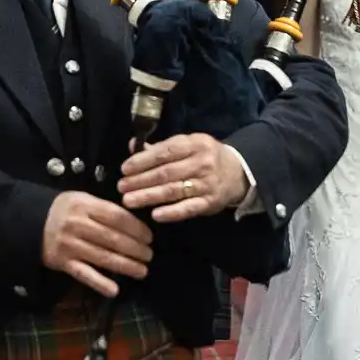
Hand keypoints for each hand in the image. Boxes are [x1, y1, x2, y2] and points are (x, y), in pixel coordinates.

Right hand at [41, 191, 153, 297]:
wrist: (28, 221)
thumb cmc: (63, 210)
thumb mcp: (81, 199)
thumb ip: (104, 209)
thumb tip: (135, 223)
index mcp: (84, 205)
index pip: (117, 217)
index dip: (136, 228)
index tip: (149, 237)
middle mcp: (77, 225)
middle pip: (112, 238)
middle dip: (135, 249)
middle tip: (149, 255)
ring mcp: (69, 245)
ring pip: (103, 257)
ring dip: (126, 266)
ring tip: (142, 271)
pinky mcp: (62, 263)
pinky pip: (84, 274)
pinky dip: (99, 283)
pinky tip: (115, 290)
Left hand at [119, 134, 246, 222]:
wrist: (238, 172)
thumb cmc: (204, 156)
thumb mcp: (186, 145)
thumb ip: (160, 148)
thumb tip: (132, 145)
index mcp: (194, 144)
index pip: (165, 152)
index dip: (143, 161)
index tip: (124, 169)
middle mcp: (202, 162)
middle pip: (166, 173)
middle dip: (141, 180)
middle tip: (121, 187)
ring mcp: (207, 183)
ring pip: (174, 191)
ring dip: (149, 196)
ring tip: (129, 200)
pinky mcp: (211, 202)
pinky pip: (189, 208)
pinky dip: (172, 212)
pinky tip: (155, 215)